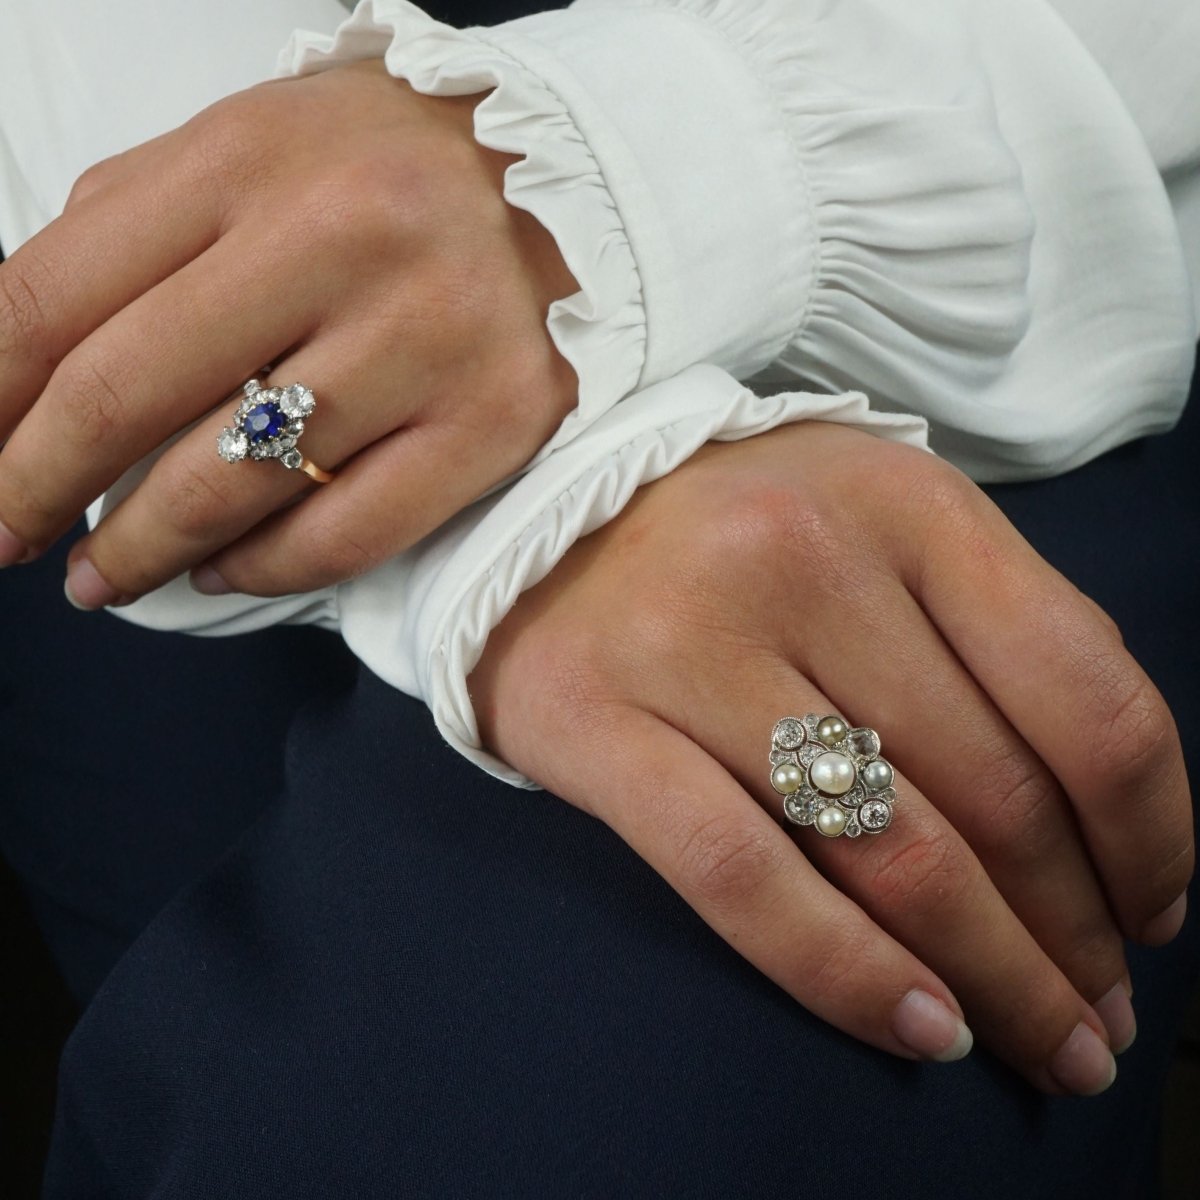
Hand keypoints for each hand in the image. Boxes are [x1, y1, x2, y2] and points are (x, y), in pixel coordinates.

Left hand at [0, 60, 577, 606]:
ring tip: (105, 577)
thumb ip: (128, 234)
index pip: (56, 294)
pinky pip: (348, 531)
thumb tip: (10, 370)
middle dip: (36, 488)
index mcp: (249, 157)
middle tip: (7, 538)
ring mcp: (427, 338)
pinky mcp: (495, 420)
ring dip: (144, 550)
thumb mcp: (247, 154)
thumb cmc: (387, 174)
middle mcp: (340, 241)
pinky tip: (225, 571)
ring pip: (236, 482)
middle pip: (127, 395)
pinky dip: (263, 568)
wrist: (576, 187)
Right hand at [468, 420, 1192, 1094]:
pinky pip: (745, 879)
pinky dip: (848, 974)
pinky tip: (922, 1030)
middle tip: (1099, 1014)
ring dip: (993, 975)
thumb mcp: (884, 521)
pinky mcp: (598, 723)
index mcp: (905, 506)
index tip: (1155, 913)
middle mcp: (804, 562)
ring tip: (1042, 1044)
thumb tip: (1107, 804)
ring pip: (887, 851)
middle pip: (993, 793)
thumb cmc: (734, 521)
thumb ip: (996, 627)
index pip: (1083, 691)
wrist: (529, 493)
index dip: (1149, 832)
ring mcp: (692, 644)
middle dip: (1074, 934)